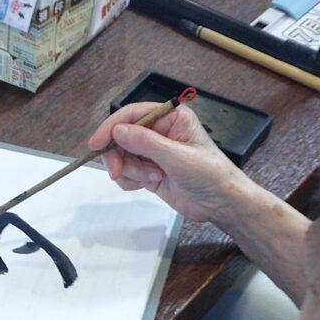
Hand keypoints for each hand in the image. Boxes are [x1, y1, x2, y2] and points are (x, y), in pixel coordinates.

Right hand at [88, 103, 254, 224]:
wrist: (221, 204)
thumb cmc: (211, 175)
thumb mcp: (177, 157)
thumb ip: (146, 143)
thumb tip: (118, 131)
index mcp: (171, 117)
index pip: (133, 115)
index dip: (112, 127)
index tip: (97, 144)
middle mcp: (160, 131)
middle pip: (122, 137)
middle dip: (120, 156)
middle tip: (119, 172)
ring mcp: (154, 153)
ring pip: (123, 157)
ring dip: (131, 171)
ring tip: (153, 178)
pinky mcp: (150, 171)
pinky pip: (127, 173)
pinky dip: (132, 181)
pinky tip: (150, 184)